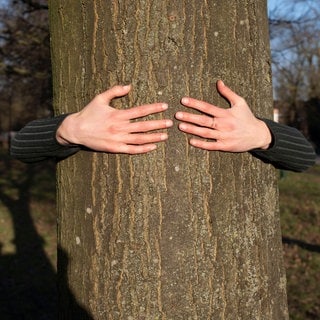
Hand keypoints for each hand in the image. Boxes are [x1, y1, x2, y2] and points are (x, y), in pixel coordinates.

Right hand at [56, 85, 172, 153]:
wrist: (76, 130)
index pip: (140, 111)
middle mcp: (120, 127)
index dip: (153, 108)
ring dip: (154, 137)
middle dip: (158, 124)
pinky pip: (131, 150)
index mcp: (118, 115)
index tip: (164, 106)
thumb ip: (114, 91)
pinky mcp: (115, 148)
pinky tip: (152, 147)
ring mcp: (118, 139)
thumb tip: (129, 86)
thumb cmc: (88, 113)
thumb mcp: (100, 98)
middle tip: (170, 123)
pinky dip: (143, 149)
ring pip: (140, 139)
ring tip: (165, 136)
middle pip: (143, 126)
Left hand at [175, 80, 271, 151]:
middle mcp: (224, 125)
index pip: (207, 107)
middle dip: (189, 117)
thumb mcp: (240, 103)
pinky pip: (211, 145)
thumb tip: (218, 82)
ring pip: (205, 133)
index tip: (183, 101)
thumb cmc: (247, 117)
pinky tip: (191, 141)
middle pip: (204, 120)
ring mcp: (224, 136)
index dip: (195, 103)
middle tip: (177, 115)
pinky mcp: (225, 146)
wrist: (258, 135)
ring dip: (192, 130)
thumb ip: (228, 93)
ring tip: (180, 126)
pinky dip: (201, 144)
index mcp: (226, 113)